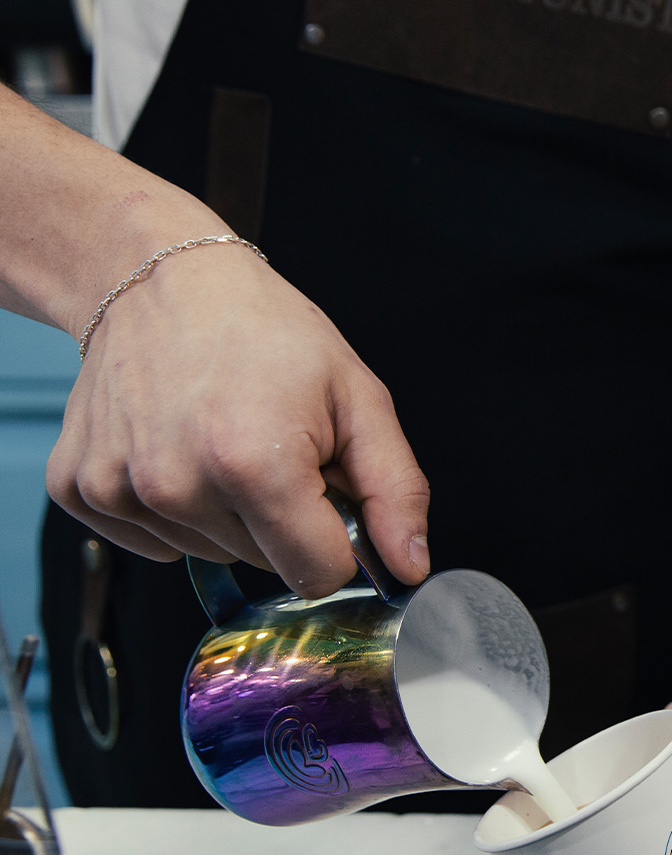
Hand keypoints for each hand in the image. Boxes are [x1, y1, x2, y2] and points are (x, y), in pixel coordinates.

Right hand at [45, 242, 431, 595]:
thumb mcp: (359, 399)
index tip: (326, 491)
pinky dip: (174, 509)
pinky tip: (176, 446)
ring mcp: (119, 489)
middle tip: (274, 446)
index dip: (337, 540)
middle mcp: (176, 485)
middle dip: (284, 519)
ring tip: (223, 438)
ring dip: (229, 514)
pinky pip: (152, 544)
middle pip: (265, 565)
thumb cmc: (265, 332)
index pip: (318, 575)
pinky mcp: (78, 489)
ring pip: (211, 555)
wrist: (160, 279)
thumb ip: (395, 492)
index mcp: (253, 465)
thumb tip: (409, 568)